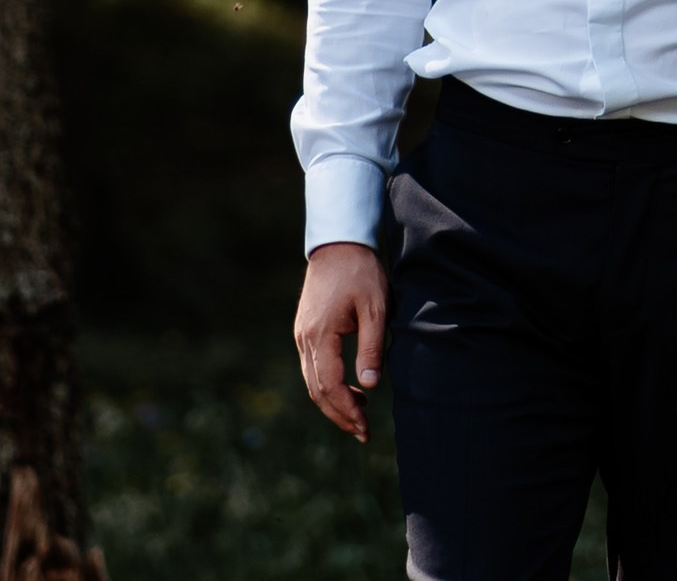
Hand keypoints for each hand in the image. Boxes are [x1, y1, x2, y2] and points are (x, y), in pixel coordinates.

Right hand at [293, 241, 386, 440]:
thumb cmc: (361, 273)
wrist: (338, 244)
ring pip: (312, 381)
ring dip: (333, 403)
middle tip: (362, 433)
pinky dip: (328, 385)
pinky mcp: (305, 330)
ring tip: (359, 416)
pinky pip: (312, 367)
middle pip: (317, 390)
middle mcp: (305, 338)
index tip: (365, 427)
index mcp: (320, 335)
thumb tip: (369, 386)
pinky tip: (350, 388)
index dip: (347, 410)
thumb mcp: (375, 308)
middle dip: (339, 415)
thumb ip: (371, 347)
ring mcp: (301, 334)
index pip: (330, 385)